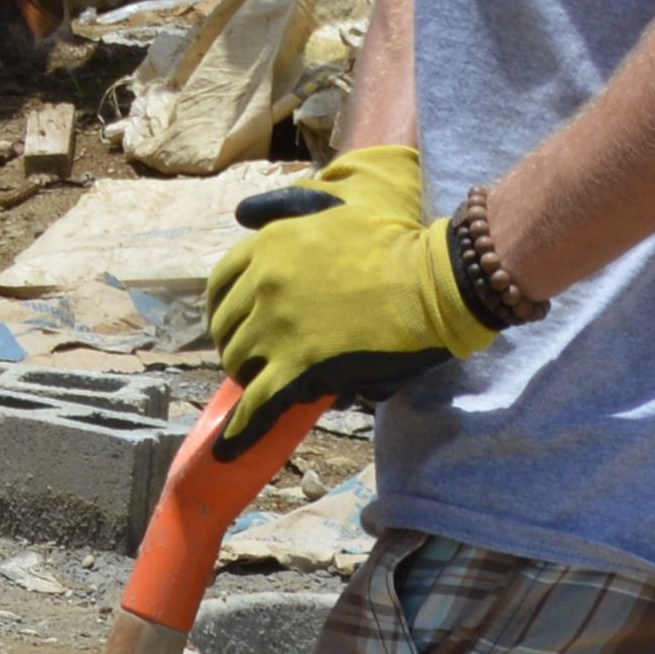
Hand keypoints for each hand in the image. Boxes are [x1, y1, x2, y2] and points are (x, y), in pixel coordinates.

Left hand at [197, 141, 494, 417]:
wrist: (433, 279)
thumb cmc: (393, 240)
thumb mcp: (330, 205)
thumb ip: (283, 206)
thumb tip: (242, 213)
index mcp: (266, 247)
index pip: (221, 285)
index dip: (226, 309)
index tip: (235, 322)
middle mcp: (262, 285)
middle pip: (228, 328)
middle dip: (239, 343)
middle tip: (258, 358)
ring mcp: (277, 327)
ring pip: (240, 365)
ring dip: (251, 377)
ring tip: (266, 387)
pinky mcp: (299, 365)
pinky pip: (258, 403)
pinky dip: (241, 428)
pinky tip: (230, 448)